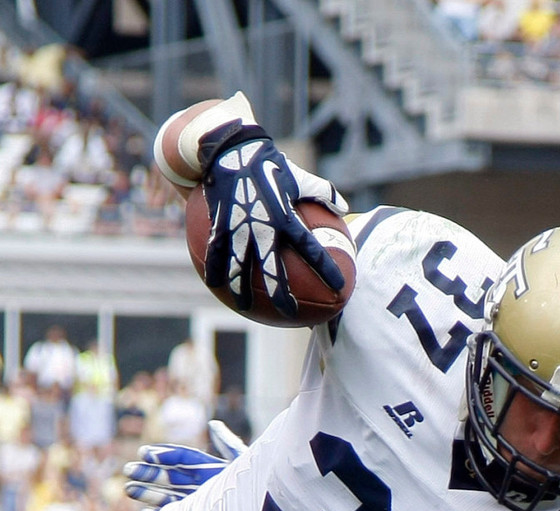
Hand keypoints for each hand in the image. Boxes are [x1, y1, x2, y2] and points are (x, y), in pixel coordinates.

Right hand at [123, 421, 244, 510]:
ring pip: (168, 498)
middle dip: (149, 474)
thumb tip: (213, 424)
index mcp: (212, 470)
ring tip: (128, 490)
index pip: (183, 459)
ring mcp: (199, 507)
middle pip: (171, 478)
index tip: (145, 453)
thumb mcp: (244, 464)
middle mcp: (203, 487)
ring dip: (147, 494)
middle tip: (128, 470)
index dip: (164, 455)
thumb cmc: (258, 490)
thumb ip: (228, 444)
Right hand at [197, 100, 348, 315]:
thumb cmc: (268, 162)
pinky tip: (214, 284)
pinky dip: (215, 269)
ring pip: (239, 268)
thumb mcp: (298, 176)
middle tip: (290, 314)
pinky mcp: (218, 225)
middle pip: (273, 270)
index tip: (340, 287)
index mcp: (285, 217)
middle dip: (281, 295)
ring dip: (241, 290)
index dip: (327, 269)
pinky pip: (216, 253)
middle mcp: (262, 227)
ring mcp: (238, 228)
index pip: (311, 250)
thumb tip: (344, 207)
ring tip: (244, 306)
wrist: (229, 148)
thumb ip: (322, 193)